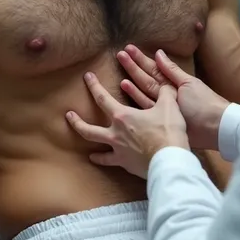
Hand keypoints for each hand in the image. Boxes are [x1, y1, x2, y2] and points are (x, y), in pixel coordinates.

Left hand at [66, 73, 189, 178]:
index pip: (102, 97)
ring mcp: (117, 149)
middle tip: (68, 113)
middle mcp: (115, 132)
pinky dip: (99, 159)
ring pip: (94, 143)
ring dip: (83, 135)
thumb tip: (166, 85)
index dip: (93, 86)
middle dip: (76, 119)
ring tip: (76, 132)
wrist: (170, 160)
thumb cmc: (168, 132)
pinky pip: (107, 160)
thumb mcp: (169, 105)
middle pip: (89, 126)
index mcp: (123, 115)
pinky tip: (93, 158)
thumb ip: (165, 92)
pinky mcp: (124, 162)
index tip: (87, 76)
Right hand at [120, 46, 229, 151]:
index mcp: (175, 82)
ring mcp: (163, 106)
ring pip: (144, 90)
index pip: (155, 68)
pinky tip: (125, 86)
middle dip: (133, 66)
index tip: (129, 48)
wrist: (214, 127)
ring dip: (132, 80)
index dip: (142, 59)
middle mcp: (167, 93)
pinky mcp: (161, 118)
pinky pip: (145, 105)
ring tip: (120, 69)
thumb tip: (158, 53)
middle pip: (147, 77)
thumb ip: (171, 69)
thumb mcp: (188, 82)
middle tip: (119, 54)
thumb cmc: (204, 102)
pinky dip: (135, 96)